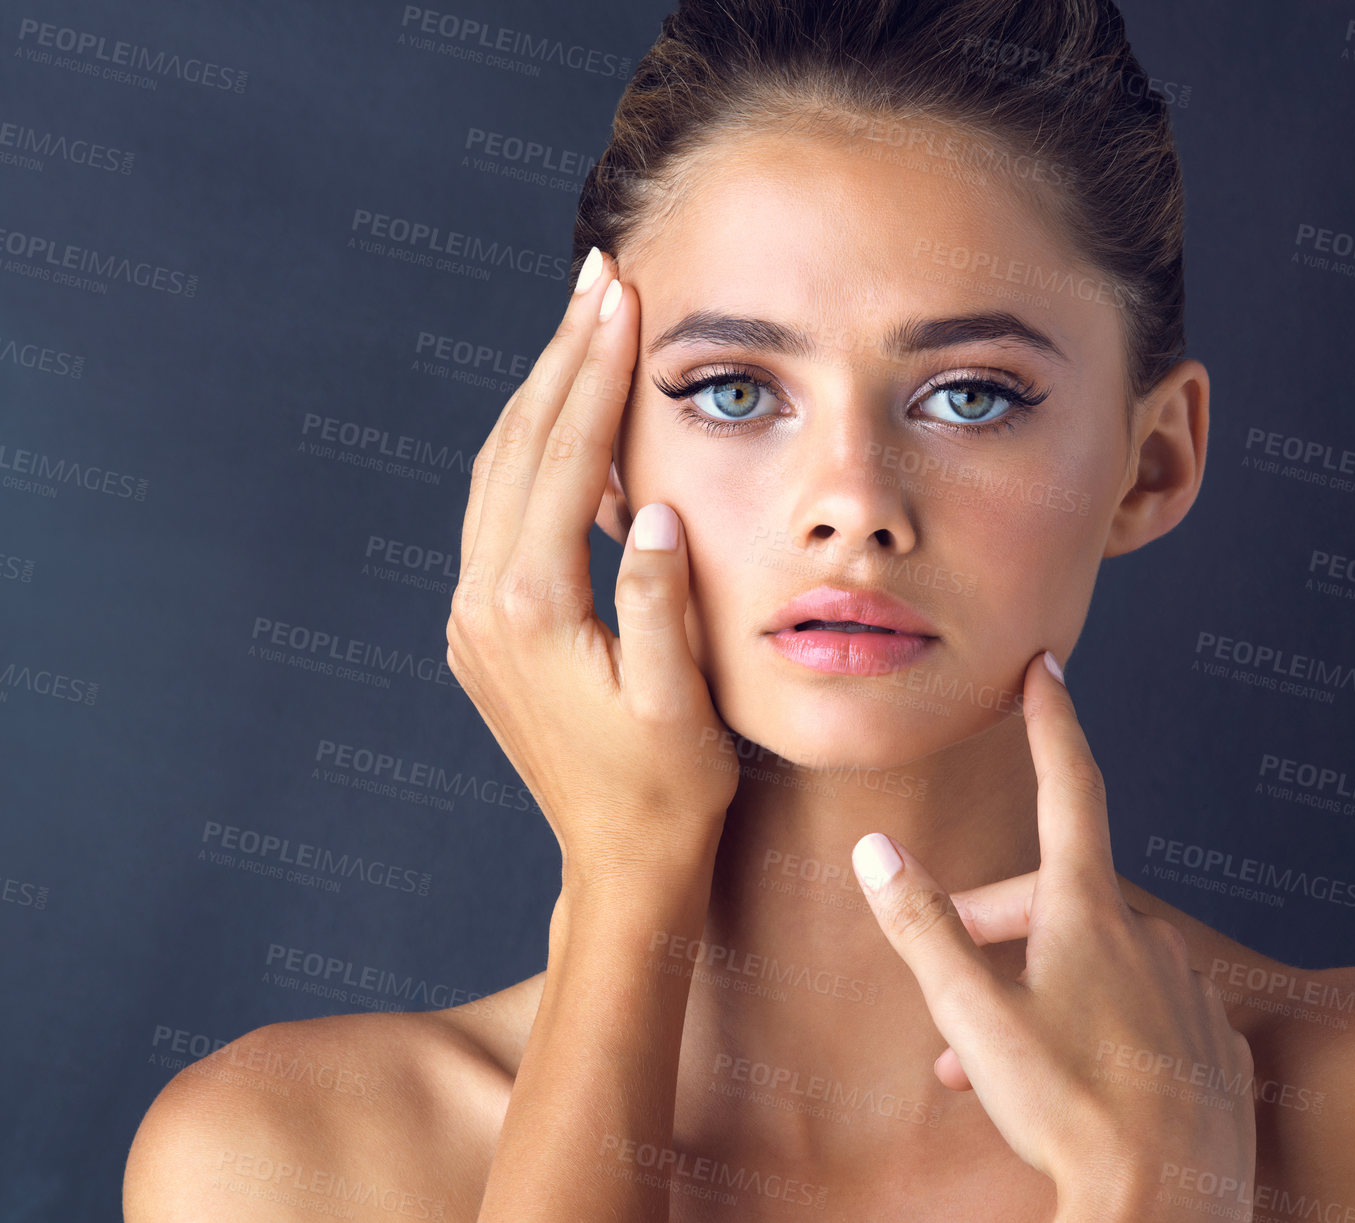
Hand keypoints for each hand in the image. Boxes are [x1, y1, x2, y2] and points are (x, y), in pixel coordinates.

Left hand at [446, 248, 740, 893]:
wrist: (619, 862)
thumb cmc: (666, 790)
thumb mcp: (680, 700)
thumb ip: (661, 601)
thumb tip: (652, 507)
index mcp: (530, 608)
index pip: (565, 458)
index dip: (597, 372)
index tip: (624, 297)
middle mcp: (483, 602)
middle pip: (519, 446)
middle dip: (562, 356)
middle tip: (600, 277)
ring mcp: (474, 616)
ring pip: (497, 473)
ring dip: (540, 395)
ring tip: (581, 325)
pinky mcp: (484, 630)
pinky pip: (497, 513)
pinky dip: (529, 450)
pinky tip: (558, 422)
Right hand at [849, 651, 1254, 1218]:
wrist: (1165, 1205)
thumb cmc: (1066, 1107)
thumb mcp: (972, 1015)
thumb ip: (922, 927)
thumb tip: (873, 849)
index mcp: (1089, 914)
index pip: (1071, 787)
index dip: (1053, 723)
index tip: (1046, 668)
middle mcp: (1149, 938)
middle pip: (1061, 899)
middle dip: (998, 925)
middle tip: (949, 985)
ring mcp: (1188, 992)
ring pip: (1098, 965)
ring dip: (1041, 990)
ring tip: (991, 1064)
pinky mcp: (1214, 1046)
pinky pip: (1146, 1015)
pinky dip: (1101, 1030)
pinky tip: (1077, 1080)